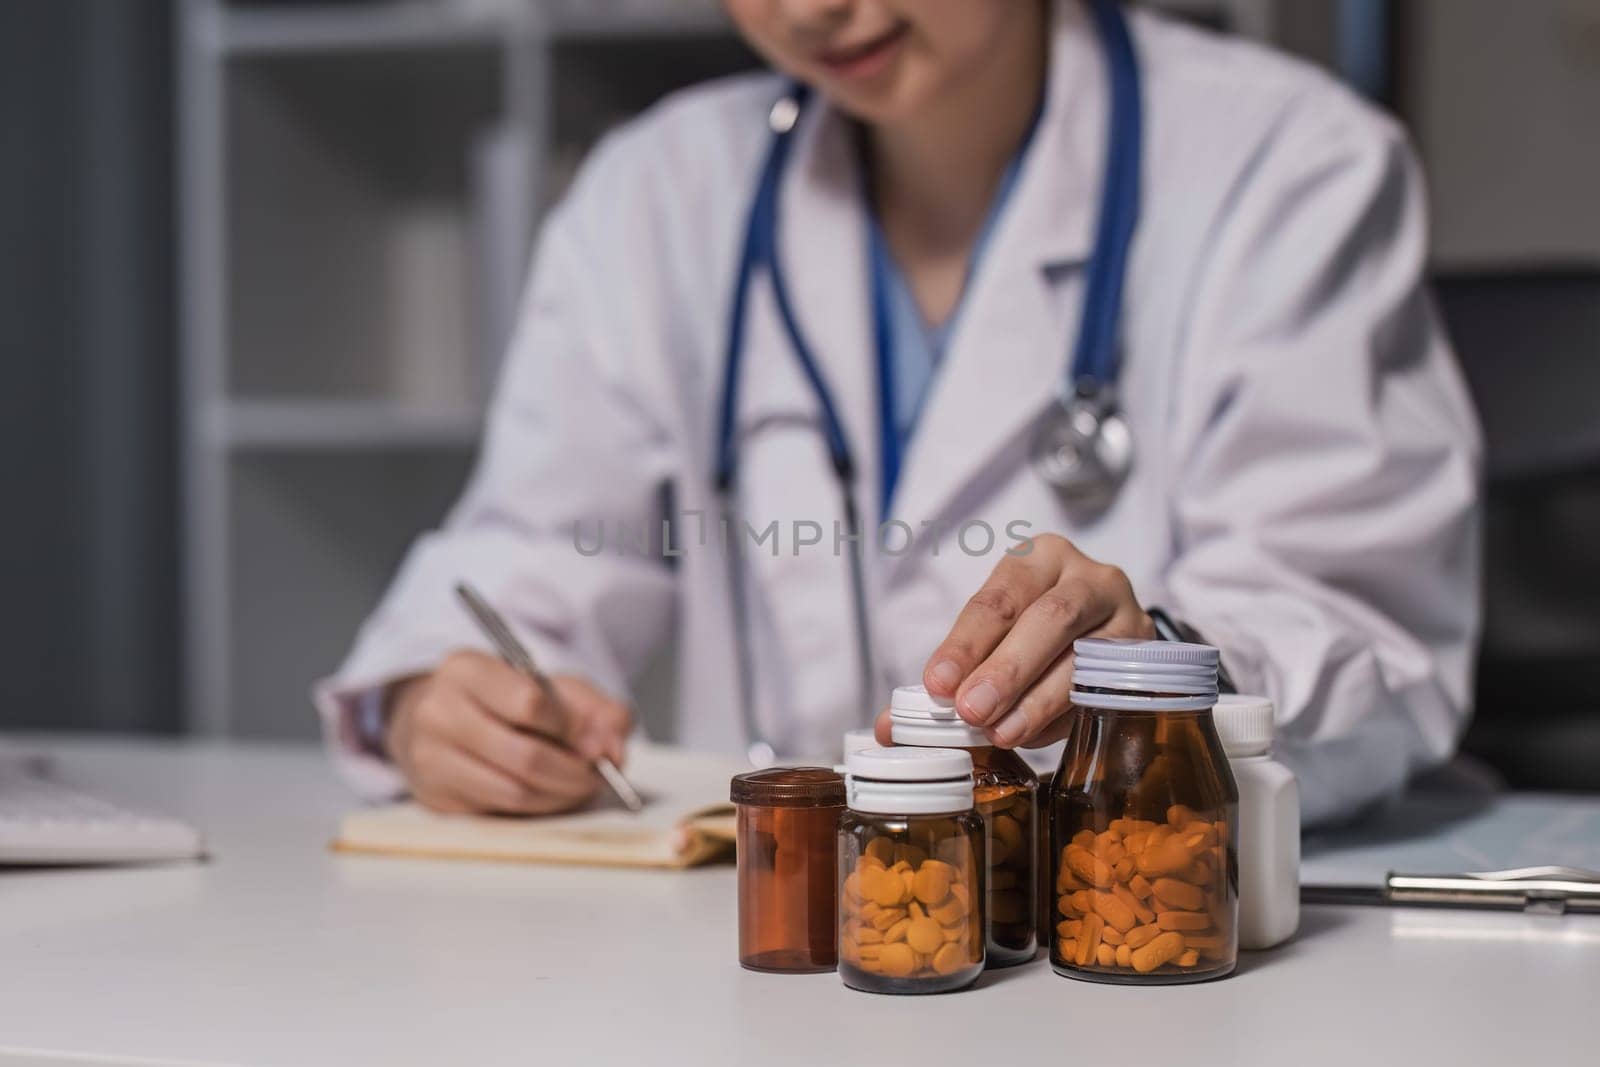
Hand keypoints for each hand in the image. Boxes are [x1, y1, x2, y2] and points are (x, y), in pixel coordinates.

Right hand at [384, 650, 632, 814]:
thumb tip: (611, 751)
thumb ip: (599, 711)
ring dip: (560, 795)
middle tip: (597, 775)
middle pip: (524, 756)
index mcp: (467, 670)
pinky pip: (500, 812)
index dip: (571, 728)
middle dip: (574, 772)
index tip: (592, 740)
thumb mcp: (558, 689)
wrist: (447, 718)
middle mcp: (438, 712)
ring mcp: (431, 758)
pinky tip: (549, 793)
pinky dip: (537, 807)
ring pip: (514, 792)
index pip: (529, 703)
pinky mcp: (434, 797)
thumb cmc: (509, 700)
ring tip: (578, 785)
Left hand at [874, 534, 1152, 750]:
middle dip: (1006, 669)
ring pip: (1084, 655)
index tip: (938, 684)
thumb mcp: (990, 633)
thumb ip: (947, 675)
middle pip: (1049, 619)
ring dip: (1037, 699)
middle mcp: (1088, 576)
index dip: (966, 642)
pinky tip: (1033, 735)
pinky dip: (1065, 716)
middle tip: (969, 711)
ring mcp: (1125, 614)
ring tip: (1001, 732)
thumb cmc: (1032, 628)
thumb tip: (888, 730)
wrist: (1104, 627)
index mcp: (1039, 557)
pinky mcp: (1145, 655)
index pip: (999, 598)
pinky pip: (1105, 688)